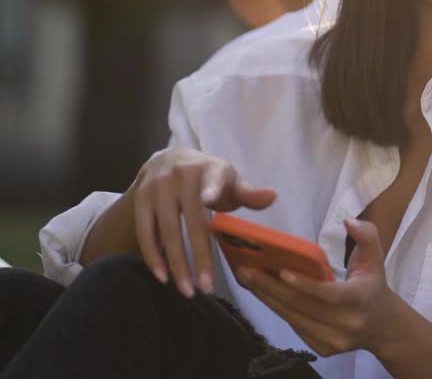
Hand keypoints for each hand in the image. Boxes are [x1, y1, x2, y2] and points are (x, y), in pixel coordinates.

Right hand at [128, 147, 275, 296]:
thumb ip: (249, 194)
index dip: (211, 187)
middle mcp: (181, 176)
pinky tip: (163, 277)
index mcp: (210, 169)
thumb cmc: (209, 178)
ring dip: (176, 263)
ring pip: (166, 230)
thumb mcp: (230, 181)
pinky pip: (144, 232)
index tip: (208, 199)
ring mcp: (157, 188)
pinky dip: (153, 256)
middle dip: (199, 255)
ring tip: (187, 290)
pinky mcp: (140, 200)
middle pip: (191, 220)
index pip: (213, 177)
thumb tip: (272, 197)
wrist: (168, 159)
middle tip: (207, 287)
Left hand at [239, 218, 399, 357]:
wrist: (382, 327)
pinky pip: (294, 326)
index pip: (329, 294)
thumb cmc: (373, 287)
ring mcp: (333, 340)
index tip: (281, 271)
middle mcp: (346, 324)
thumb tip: (348, 221)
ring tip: (247, 279)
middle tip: (246, 269)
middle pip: (302, 306)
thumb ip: (367, 235)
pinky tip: (262, 294)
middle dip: (271, 287)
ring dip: (267, 298)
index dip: (304, 284)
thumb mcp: (376, 259)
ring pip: (293, 318)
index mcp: (360, 299)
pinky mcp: (322, 349)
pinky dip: (276, 309)